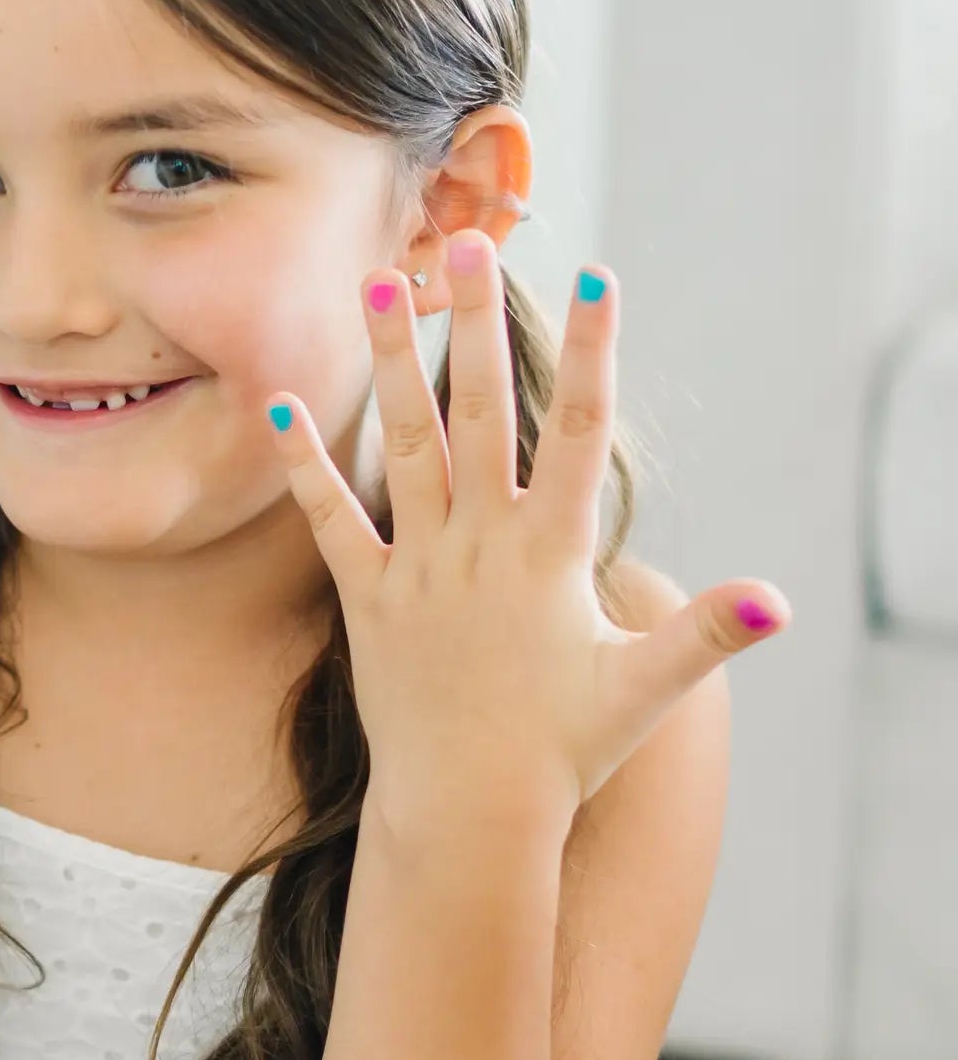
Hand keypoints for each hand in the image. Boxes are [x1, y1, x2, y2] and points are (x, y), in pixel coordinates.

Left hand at [266, 231, 790, 826]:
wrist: (468, 813)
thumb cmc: (561, 752)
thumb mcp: (641, 689)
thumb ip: (704, 634)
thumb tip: (777, 600)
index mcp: (552, 554)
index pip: (581, 434)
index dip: (592, 354)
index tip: (594, 279)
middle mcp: (483, 544)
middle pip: (483, 414)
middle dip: (478, 326)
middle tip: (465, 245)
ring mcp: (420, 566)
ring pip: (406, 446)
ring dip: (392, 365)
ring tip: (379, 287)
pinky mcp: (369, 597)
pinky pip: (333, 520)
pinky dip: (308, 466)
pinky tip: (281, 407)